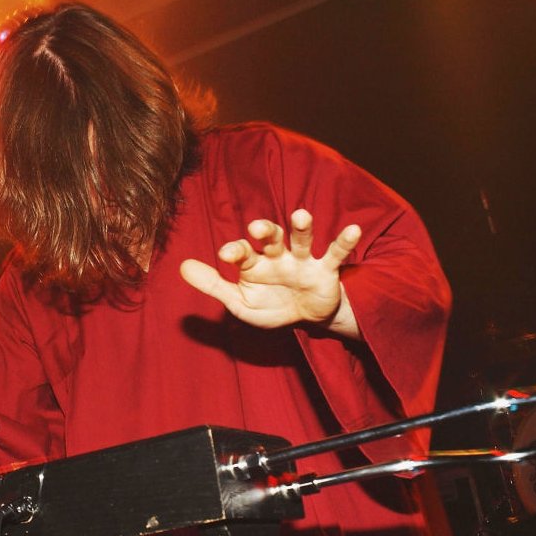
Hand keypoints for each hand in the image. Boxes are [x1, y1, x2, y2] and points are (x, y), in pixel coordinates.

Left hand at [180, 209, 360, 336]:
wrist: (304, 319)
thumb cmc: (268, 305)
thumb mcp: (238, 301)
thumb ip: (213, 284)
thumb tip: (182, 266)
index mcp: (253, 263)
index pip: (241, 251)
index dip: (234, 251)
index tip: (225, 255)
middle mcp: (277, 256)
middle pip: (270, 237)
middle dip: (265, 230)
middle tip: (257, 227)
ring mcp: (302, 261)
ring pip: (301, 239)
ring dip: (301, 227)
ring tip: (301, 215)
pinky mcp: (326, 271)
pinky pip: (336, 254)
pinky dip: (344, 242)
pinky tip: (353, 229)